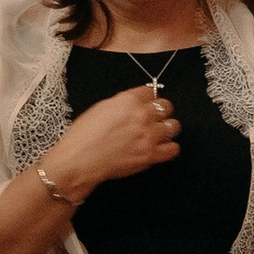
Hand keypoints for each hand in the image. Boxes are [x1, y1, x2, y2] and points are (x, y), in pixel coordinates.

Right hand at [46, 85, 182, 199]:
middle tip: (154, 118)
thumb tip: (134, 104)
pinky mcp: (150, 155)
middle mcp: (142, 116)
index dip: (148, 98)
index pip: (151, 92)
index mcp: (129, 100)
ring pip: (173, 126)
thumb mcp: (101, 108)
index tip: (147, 103)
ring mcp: (148, 136)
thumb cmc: (84, 136)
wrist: (79, 161)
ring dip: (166, 128)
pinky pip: (173, 149)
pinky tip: (161, 147)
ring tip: (158, 133)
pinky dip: (169, 148)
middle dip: (161, 111)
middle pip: (166, 107)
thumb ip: (123, 104)